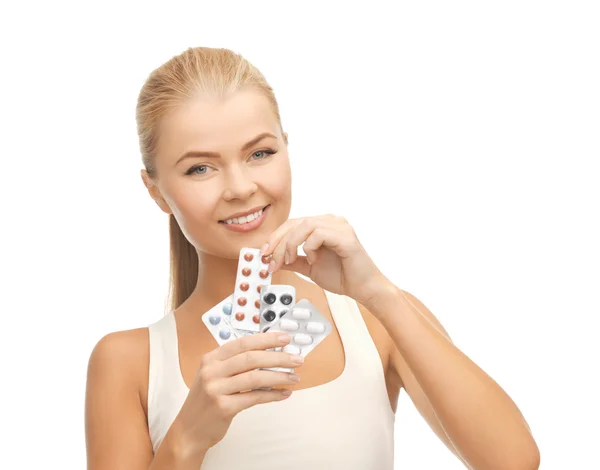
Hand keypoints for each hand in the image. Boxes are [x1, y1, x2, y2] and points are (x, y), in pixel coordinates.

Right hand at [172, 332, 302, 453]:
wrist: (189, 429)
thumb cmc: (207, 400)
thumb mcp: (215, 375)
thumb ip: (235, 363)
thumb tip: (270, 354)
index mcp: (211, 358)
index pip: (243, 343)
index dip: (266, 339)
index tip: (285, 338)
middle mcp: (212, 371)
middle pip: (251, 358)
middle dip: (278, 357)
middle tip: (297, 359)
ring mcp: (216, 389)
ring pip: (255, 377)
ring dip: (279, 376)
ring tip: (295, 377)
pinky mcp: (223, 407)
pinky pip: (254, 397)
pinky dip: (272, 395)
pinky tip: (284, 393)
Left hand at [261, 214, 388, 306]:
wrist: (363, 289)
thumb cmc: (342, 276)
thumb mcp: (309, 267)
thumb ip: (293, 260)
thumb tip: (271, 259)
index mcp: (322, 225)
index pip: (292, 224)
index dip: (275, 238)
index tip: (264, 255)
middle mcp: (330, 220)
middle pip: (294, 223)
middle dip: (278, 242)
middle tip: (270, 260)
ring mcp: (339, 226)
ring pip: (304, 226)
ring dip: (290, 245)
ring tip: (290, 261)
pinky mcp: (345, 235)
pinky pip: (318, 234)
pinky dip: (309, 247)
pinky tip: (313, 260)